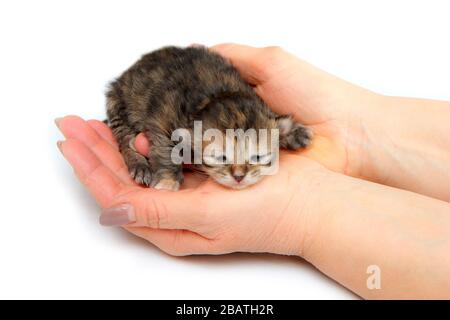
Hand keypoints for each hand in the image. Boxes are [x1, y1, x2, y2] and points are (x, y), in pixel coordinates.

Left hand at [56, 116, 328, 255]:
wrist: (307, 202)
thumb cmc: (266, 215)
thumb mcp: (209, 217)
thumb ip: (160, 212)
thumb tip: (114, 209)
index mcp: (169, 228)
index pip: (116, 196)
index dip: (90, 168)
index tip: (71, 141)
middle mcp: (173, 213)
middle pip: (122, 181)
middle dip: (96, 152)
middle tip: (73, 125)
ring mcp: (188, 194)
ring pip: (141, 168)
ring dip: (117, 145)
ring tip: (96, 124)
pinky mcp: (203, 177)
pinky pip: (165, 158)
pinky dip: (148, 141)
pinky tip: (139, 129)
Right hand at [134, 44, 381, 178]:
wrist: (349, 136)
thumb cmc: (314, 95)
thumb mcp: (271, 62)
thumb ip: (233, 58)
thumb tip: (197, 48)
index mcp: (233, 98)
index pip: (186, 100)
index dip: (162, 102)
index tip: (139, 103)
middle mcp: (230, 126)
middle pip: (183, 127)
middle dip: (155, 129)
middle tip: (131, 133)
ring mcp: (237, 152)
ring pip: (191, 151)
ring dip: (164, 150)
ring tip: (138, 147)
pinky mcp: (245, 175)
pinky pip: (211, 174)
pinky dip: (187, 170)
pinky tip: (164, 166)